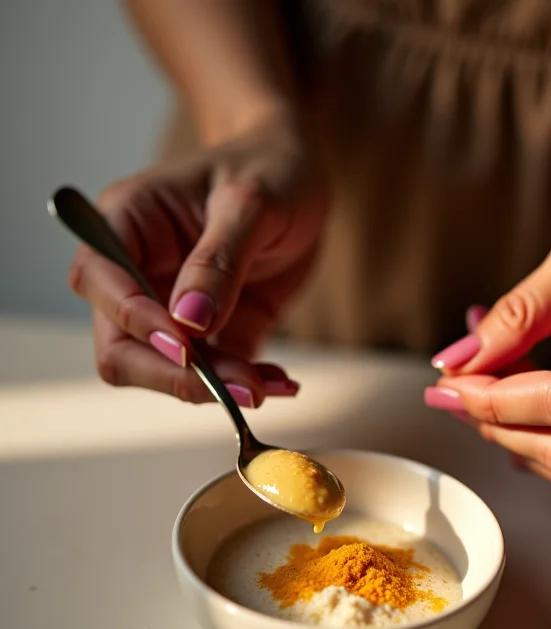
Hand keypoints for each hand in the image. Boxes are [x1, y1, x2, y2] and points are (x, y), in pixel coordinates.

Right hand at [69, 115, 326, 406]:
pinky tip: (281, 382)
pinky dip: (246, 384)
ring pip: (168, 370)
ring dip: (217, 388)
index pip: (100, 284)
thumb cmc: (269, 170)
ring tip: (274, 384)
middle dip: (176, 374)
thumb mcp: (251, 203)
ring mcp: (174, 308)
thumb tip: (188, 323)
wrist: (300, 178)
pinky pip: (216, 373)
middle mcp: (139, 272)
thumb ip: (219, 261)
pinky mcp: (213, 332)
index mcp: (128, 224)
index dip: (137, 322)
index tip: (187, 346)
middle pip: (121, 346)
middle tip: (239, 386)